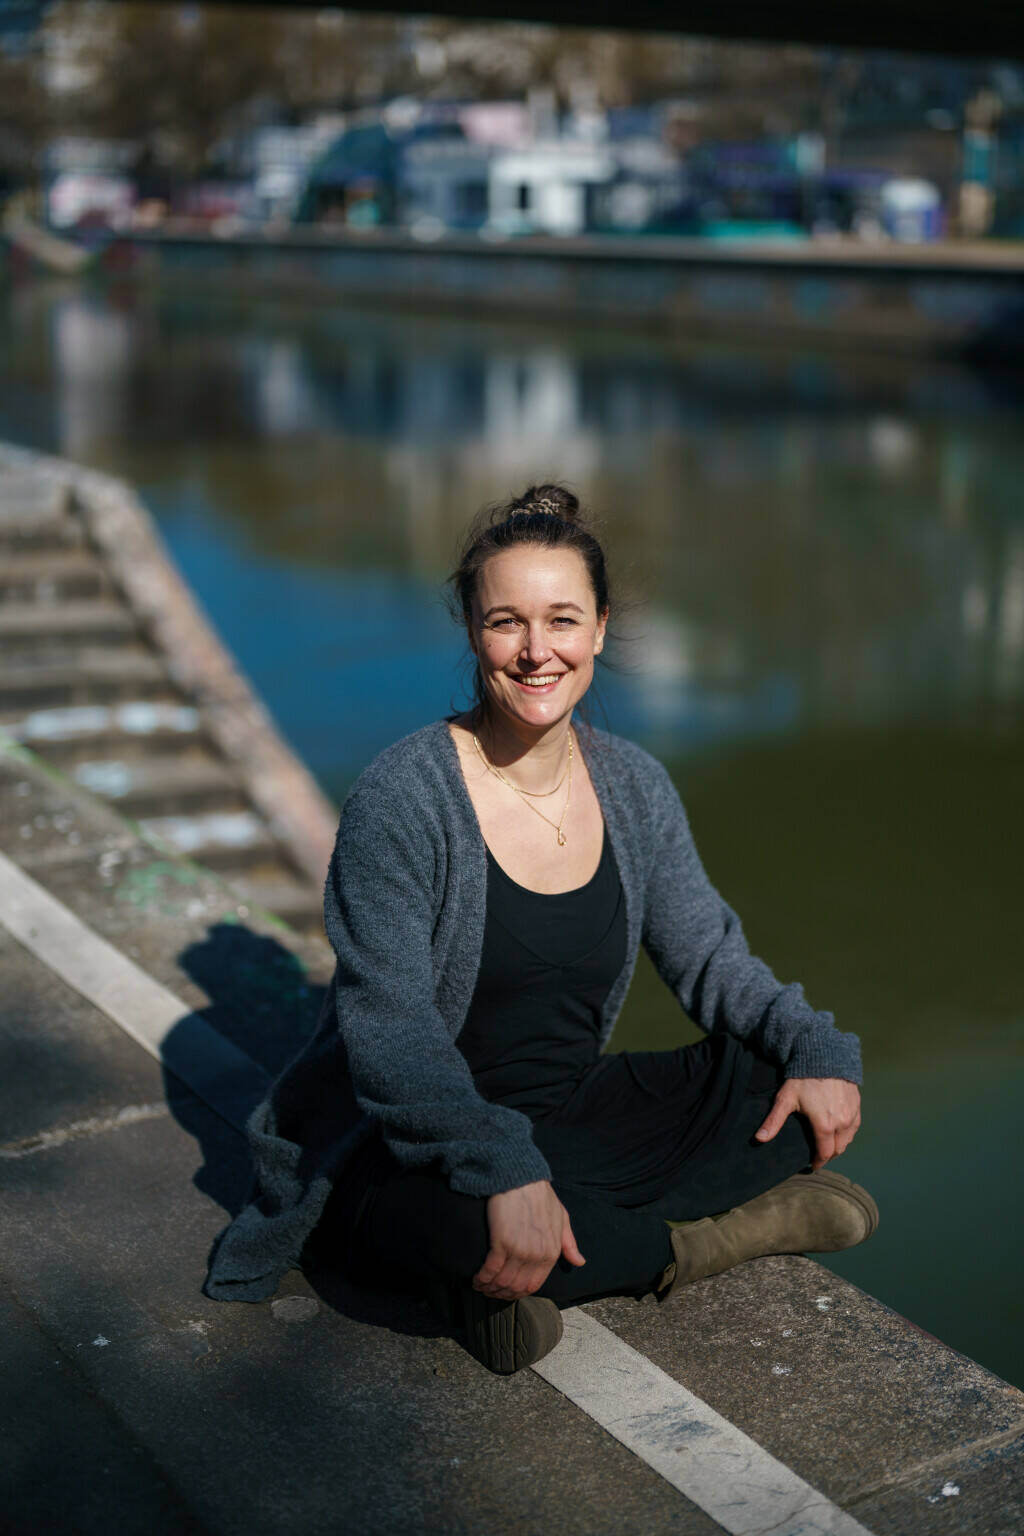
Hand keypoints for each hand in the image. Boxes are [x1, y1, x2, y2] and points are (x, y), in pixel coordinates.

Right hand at [472, 1180, 584, 1300]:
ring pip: (503, 1281)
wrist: (521, 1177)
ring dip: (490, 1288)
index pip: (533, 1285)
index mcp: (551, 1252)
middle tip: (490, 1292)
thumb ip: (569, 1243)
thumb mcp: (562, 1218)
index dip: (518, 1292)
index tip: (507, 1291)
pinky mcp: (501, 1241)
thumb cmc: (540, 1195)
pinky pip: (491, 1269)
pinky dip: (482, 1278)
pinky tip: (476, 1278)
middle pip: (516, 1287)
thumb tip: (580, 1262)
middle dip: (501, 1293)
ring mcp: (519, 1250)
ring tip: (481, 1286)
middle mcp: (536, 1255)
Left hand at [755, 1077, 861, 1170]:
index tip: (812, 1165)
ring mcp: (852, 1115)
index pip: (824, 1153)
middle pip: (838, 1149)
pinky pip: (855, 1127)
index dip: (818, 1162)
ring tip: (827, 1143)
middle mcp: (842, 1123)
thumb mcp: (786, 1099)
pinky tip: (839, 1130)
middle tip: (818, 1155)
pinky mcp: (857, 1106)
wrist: (825, 1056)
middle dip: (828, 1155)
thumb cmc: (803, 1078)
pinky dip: (847, 1133)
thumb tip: (759, 1139)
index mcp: (825, 1126)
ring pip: (848, 1139)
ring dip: (839, 1145)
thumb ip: (774, 1121)